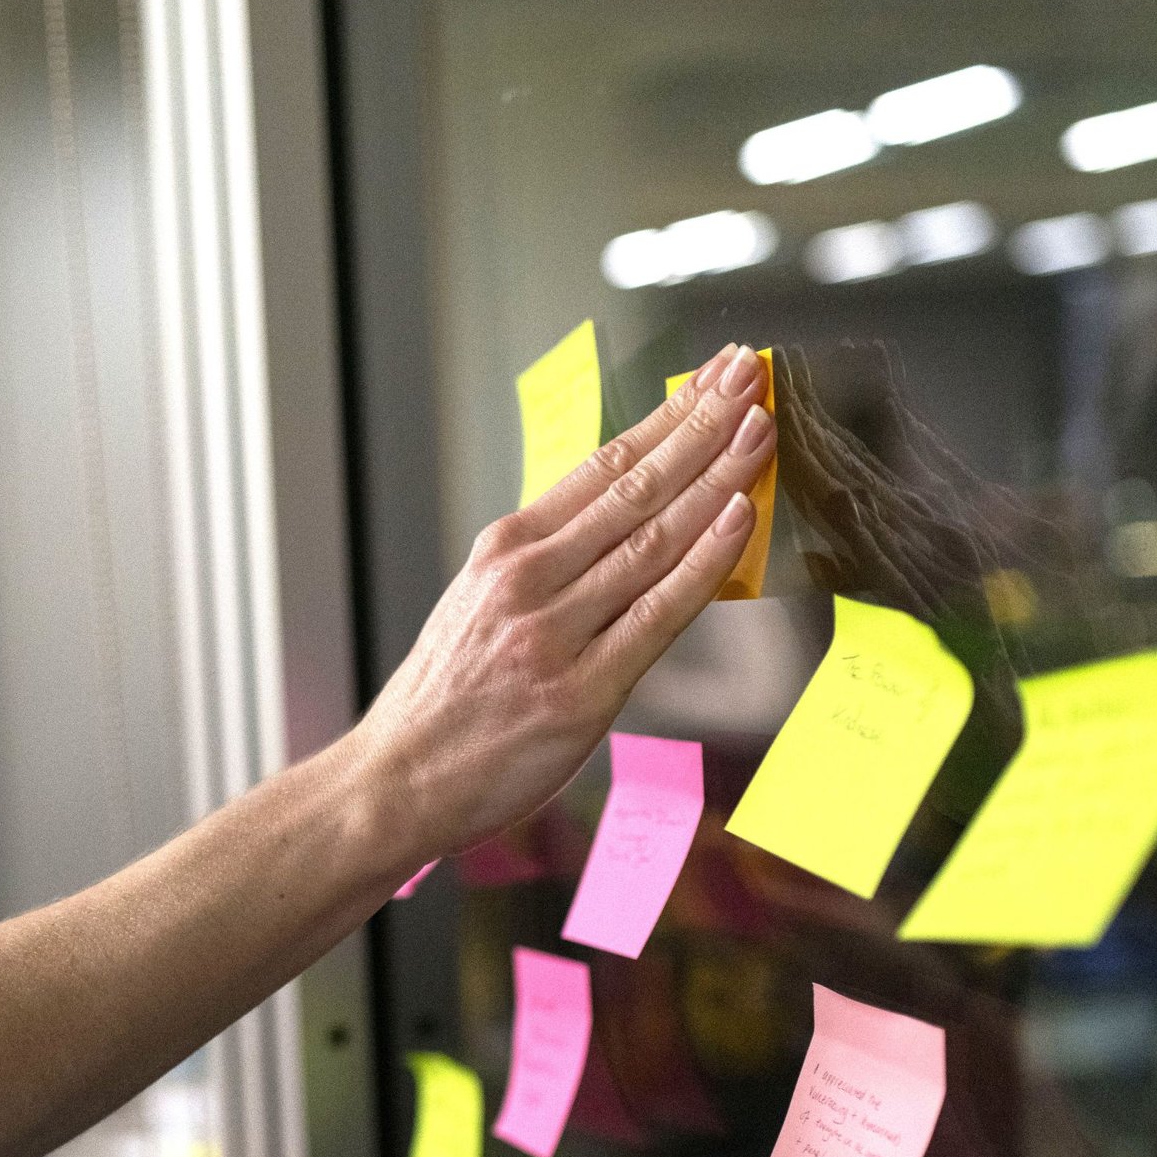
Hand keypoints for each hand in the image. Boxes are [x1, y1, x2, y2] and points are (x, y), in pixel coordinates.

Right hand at [348, 343, 774, 865]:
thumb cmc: (443, 703)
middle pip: (634, 487)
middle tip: (752, 375)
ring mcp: (553, 634)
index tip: (714, 378)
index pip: (602, 466)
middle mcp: (526, 579)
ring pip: (651, 539)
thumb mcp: (478, 607)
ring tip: (761, 430)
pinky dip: (702, 562)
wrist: (395, 781)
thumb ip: (548, 568)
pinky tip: (737, 519)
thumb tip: (631, 527)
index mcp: (502, 551)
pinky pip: (657, 614)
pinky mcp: (581, 693)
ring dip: (715, 479)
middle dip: (702, 425)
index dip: (667, 417)